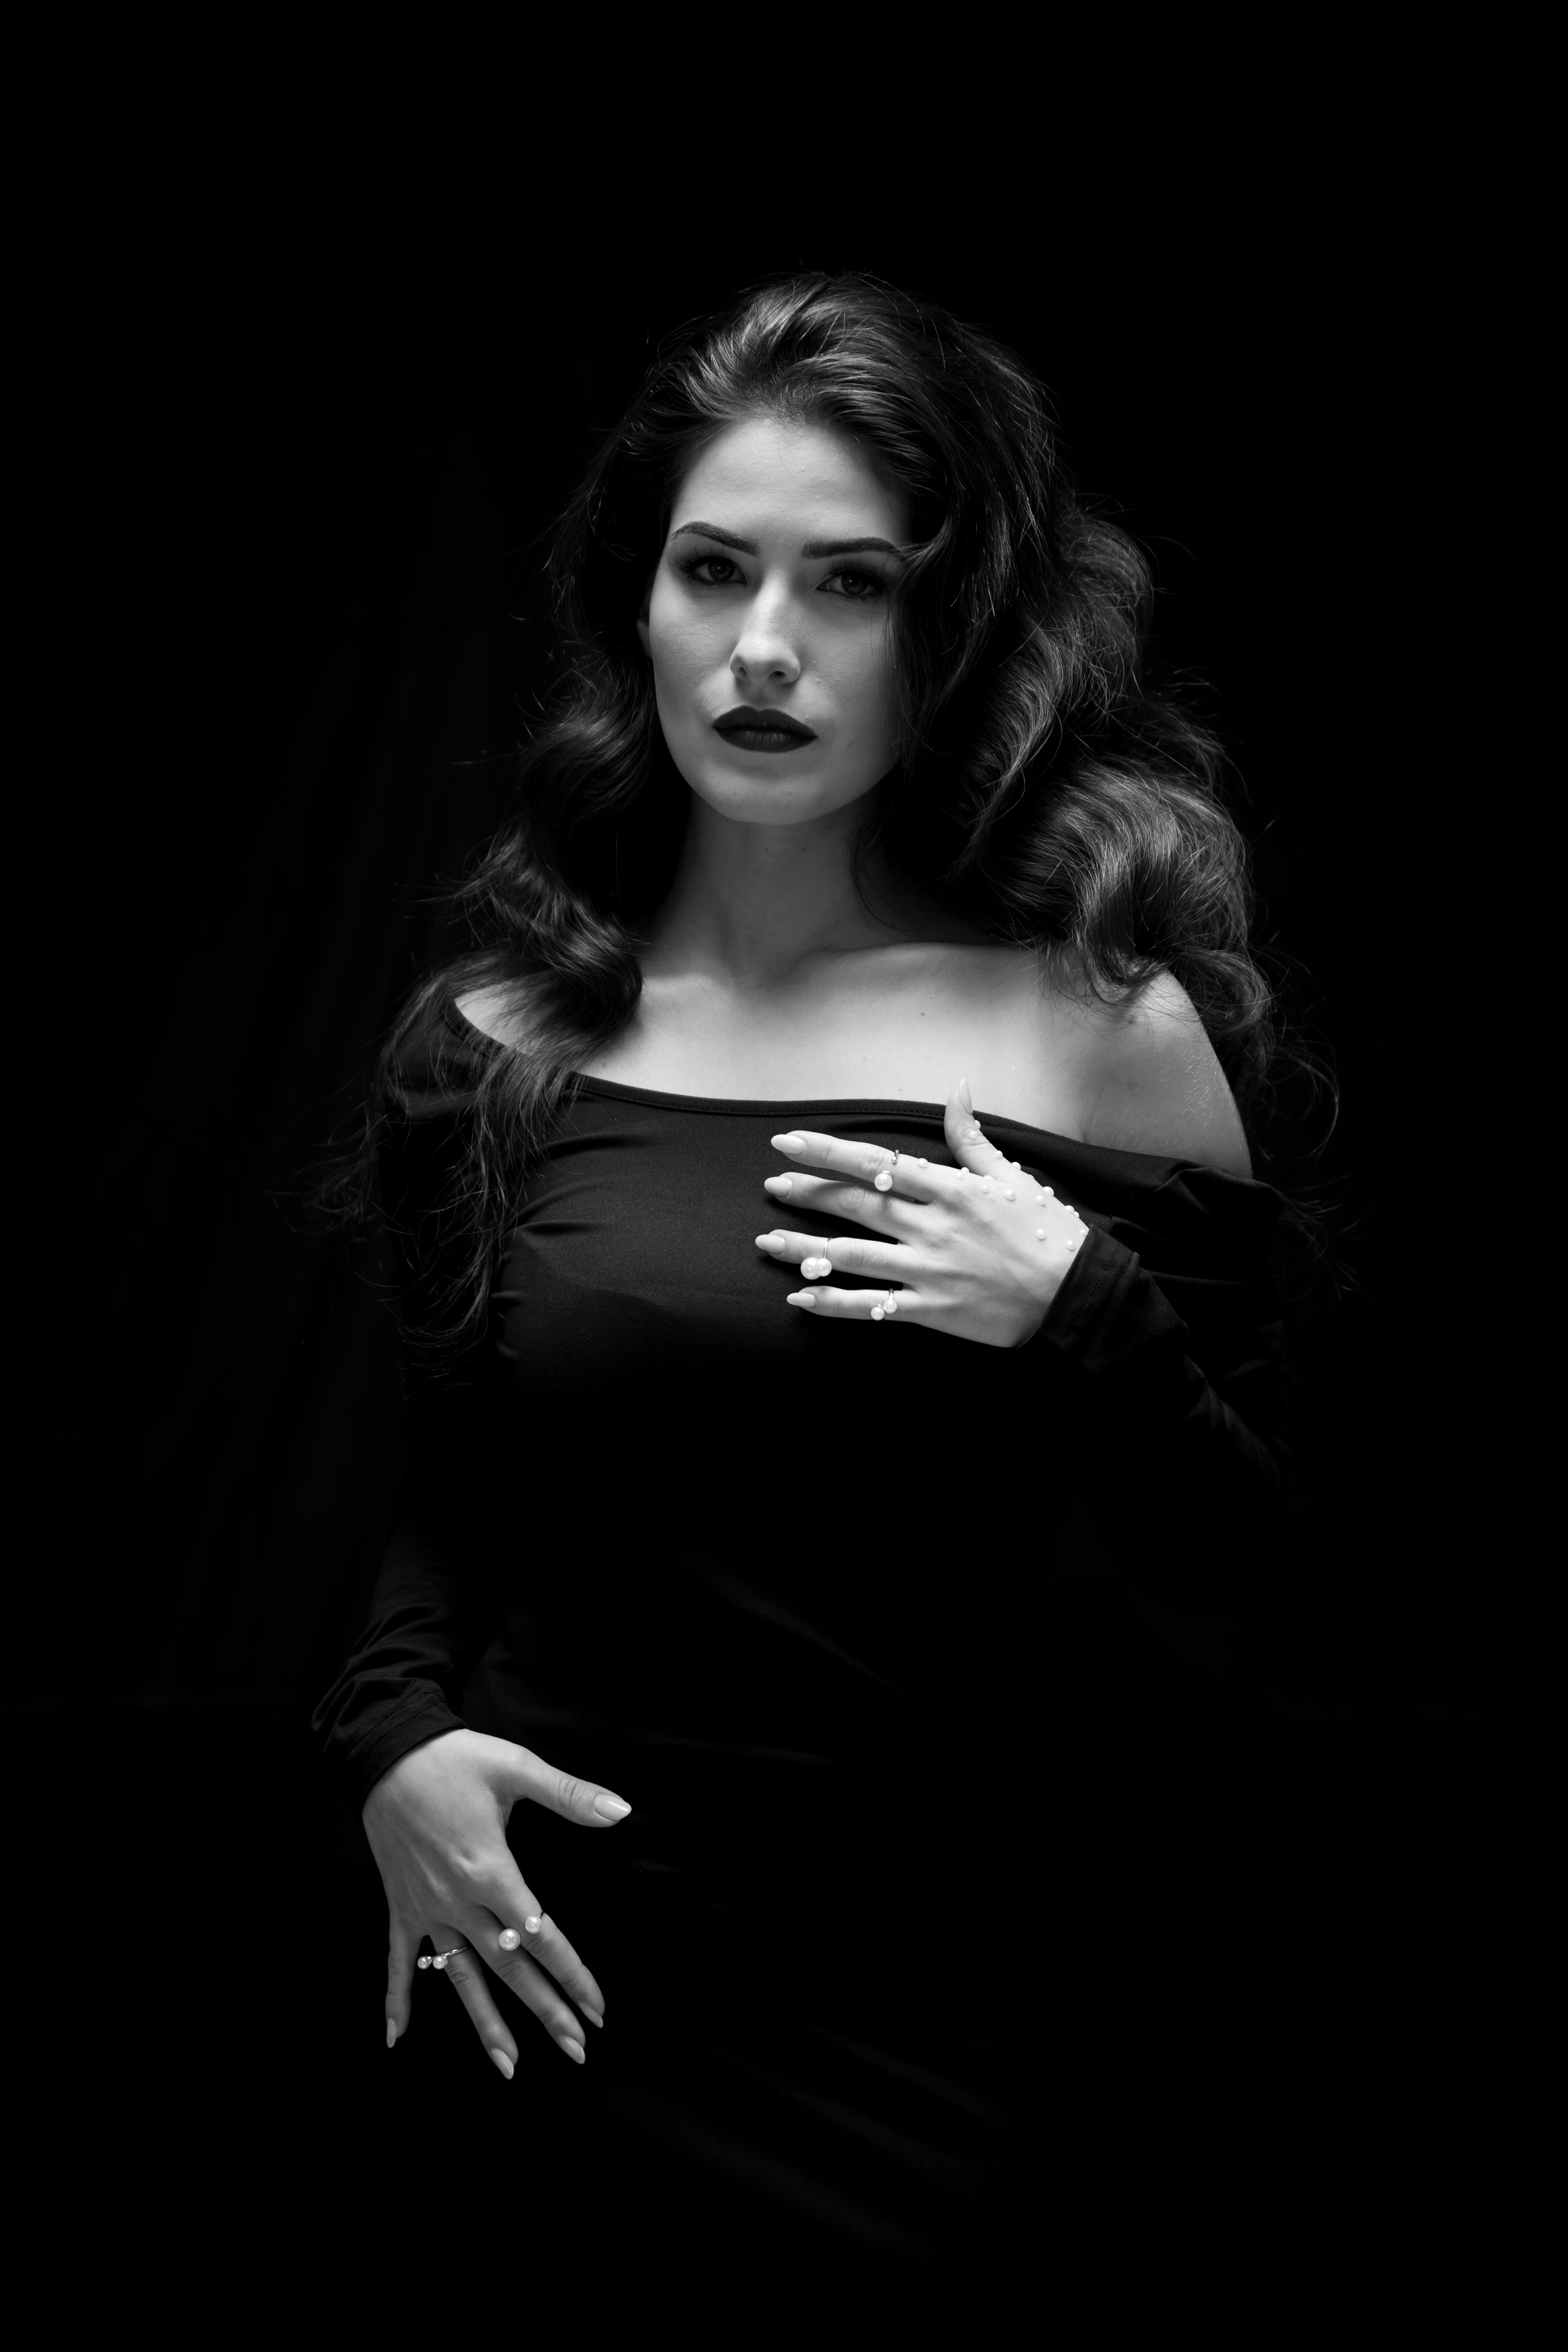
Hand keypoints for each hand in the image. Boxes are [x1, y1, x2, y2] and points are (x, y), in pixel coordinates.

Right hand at [364, 1727, 631, 2077]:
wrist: (387, 1751)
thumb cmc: (455, 1758)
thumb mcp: (516, 1766)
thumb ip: (569, 1794)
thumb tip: (621, 1810)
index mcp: (493, 1872)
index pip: (543, 1937)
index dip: (573, 1975)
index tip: (598, 2009)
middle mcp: (460, 1901)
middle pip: (510, 1969)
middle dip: (545, 2011)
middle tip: (576, 2050)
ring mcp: (428, 1909)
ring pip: (461, 1978)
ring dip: (485, 2024)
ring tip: (509, 2067)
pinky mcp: (401, 1906)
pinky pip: (400, 1962)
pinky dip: (398, 2000)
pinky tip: (397, 2039)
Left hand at [754, 1079, 1089, 1348]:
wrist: (1074, 1294)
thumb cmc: (1047, 1232)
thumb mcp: (1012, 1175)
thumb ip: (971, 1137)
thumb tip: (956, 1087)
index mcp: (950, 1190)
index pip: (876, 1164)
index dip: (827, 1151)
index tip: (789, 1142)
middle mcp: (932, 1227)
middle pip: (856, 1205)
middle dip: (808, 1192)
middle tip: (772, 1184)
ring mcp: (928, 1271)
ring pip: (852, 1256)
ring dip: (804, 1248)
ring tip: (767, 1240)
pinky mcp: (930, 1310)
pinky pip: (870, 1307)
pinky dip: (832, 1304)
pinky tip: (799, 1299)